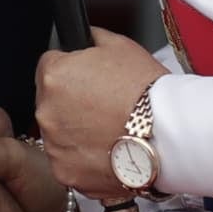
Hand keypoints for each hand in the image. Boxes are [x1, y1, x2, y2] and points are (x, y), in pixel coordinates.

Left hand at [35, 34, 166, 200]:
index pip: (48, 66)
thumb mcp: (120, 45)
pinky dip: (83, 159)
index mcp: (54, 76)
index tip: (86, 80)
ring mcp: (54, 146)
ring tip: (109, 130)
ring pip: (58, 134)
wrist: (167, 135)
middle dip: (70, 103)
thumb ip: (91, 39)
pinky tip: (108, 150)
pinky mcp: (65, 173)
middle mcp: (46, 112)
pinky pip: (68, 162)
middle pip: (50, 102)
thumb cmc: (147, 92)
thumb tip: (84, 38)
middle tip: (103, 106)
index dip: (70, 70)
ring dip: (75, 132)